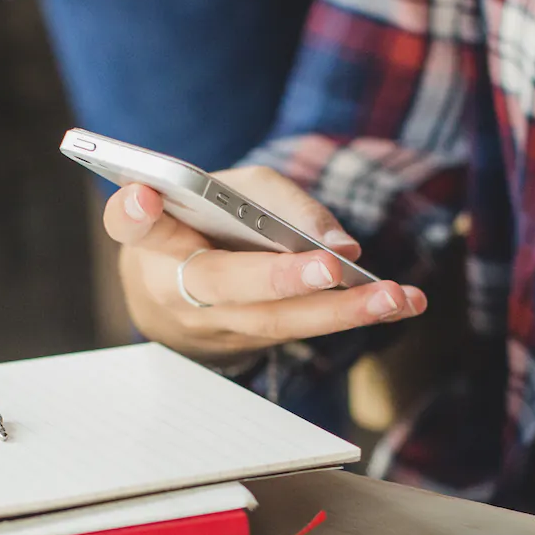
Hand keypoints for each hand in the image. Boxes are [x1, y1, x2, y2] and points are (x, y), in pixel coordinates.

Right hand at [107, 165, 426, 361]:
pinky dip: (353, 315)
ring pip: (273, 322)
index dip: (135, 213)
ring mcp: (210, 324)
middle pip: (223, 284)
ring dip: (340, 312)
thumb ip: (274, 200)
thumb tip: (338, 243)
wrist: (176, 288)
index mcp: (152, 237)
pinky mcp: (247, 344)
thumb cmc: (202, 222)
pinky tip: (401, 303)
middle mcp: (173, 285)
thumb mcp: (227, 190)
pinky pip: (300, 332)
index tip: (143, 196)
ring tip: (394, 297)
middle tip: (329, 267)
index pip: (133, 225)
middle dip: (279, 278)